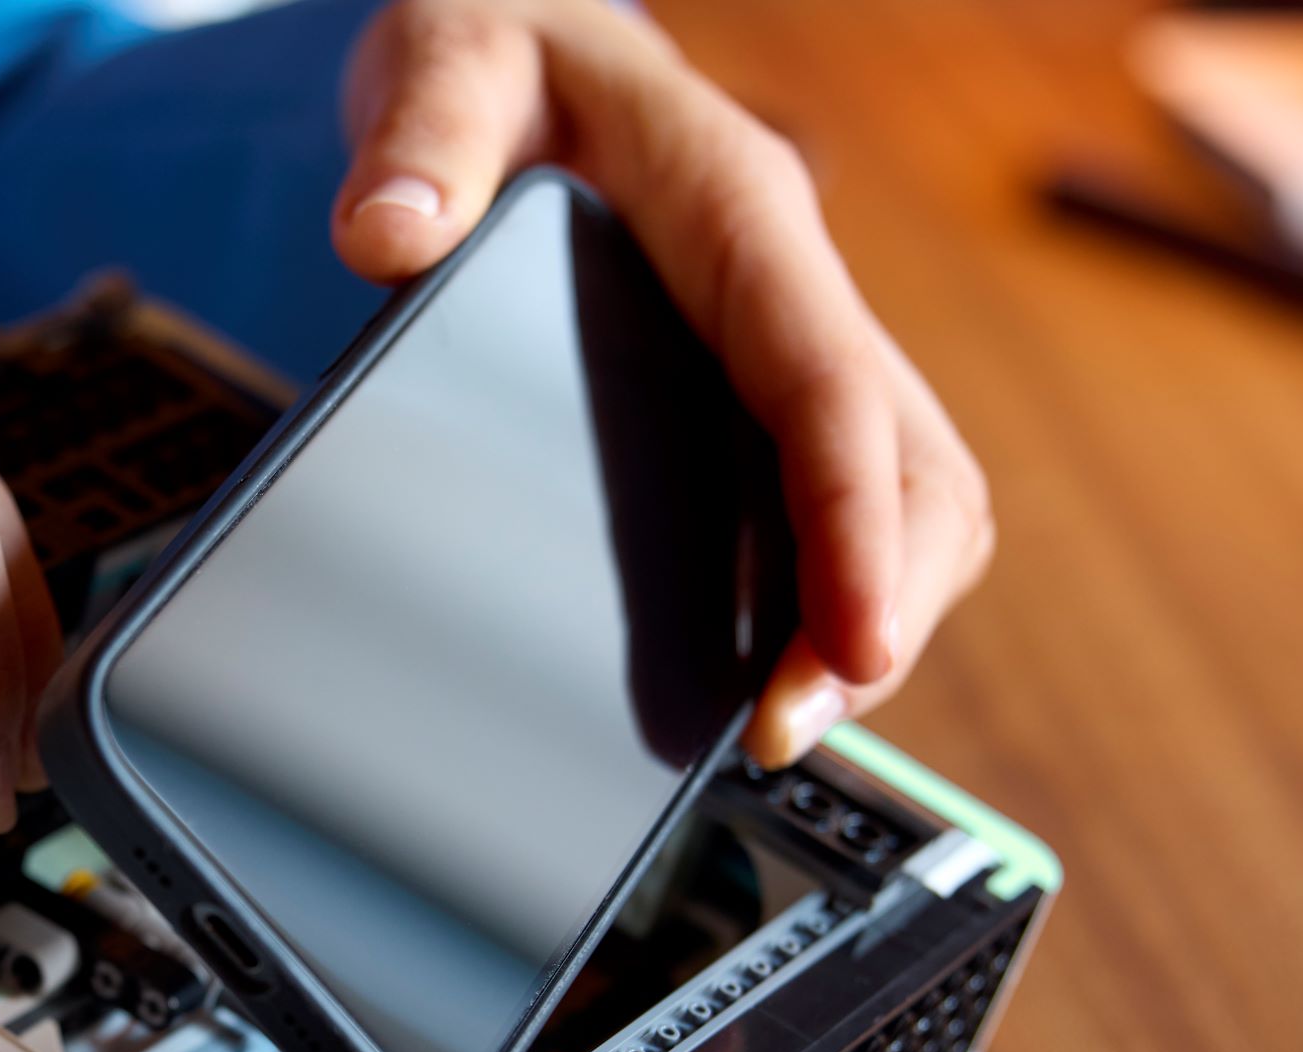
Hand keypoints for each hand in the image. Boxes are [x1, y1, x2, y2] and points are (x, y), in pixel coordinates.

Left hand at [330, 0, 992, 764]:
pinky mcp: (754, 394)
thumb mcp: (446, 61)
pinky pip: (838, 500)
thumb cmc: (493, 50)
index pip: (827, 385)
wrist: (516, 40)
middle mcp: (791, 289)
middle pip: (915, 464)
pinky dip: (834, 593)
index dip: (855, 525)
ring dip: (874, 613)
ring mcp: (783, 348)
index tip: (854, 642)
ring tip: (778, 729)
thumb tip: (388, 235)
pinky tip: (762, 672)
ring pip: (905, 492)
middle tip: (785, 732)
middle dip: (884, 604)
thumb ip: (419, 142)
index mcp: (740, 218)